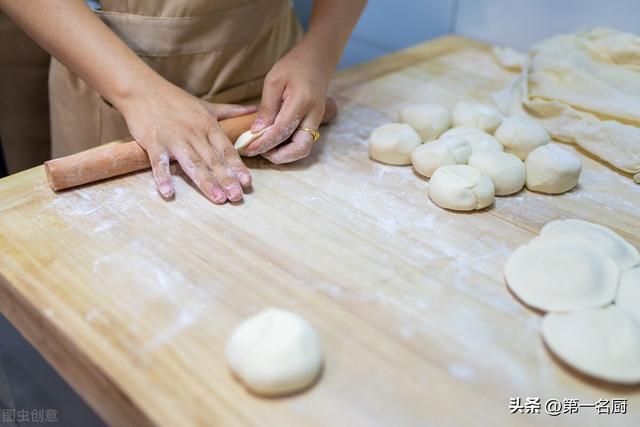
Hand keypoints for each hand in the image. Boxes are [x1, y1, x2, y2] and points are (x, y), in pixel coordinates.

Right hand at [119, 81, 255, 203]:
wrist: (141, 89)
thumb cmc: (175, 100)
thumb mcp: (206, 105)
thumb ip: (229, 111)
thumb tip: (253, 110)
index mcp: (208, 125)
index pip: (226, 149)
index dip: (237, 166)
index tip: (247, 183)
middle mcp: (194, 133)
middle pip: (213, 159)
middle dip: (226, 179)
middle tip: (236, 197)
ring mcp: (173, 138)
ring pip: (192, 163)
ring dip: (205, 182)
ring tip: (217, 198)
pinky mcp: (153, 142)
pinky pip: (159, 162)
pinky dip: (163, 177)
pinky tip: (168, 193)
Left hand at [242, 42, 334, 162]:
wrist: (318, 59)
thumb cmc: (294, 65)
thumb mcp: (274, 80)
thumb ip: (266, 108)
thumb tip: (256, 132)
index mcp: (302, 102)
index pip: (282, 131)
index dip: (264, 143)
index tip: (248, 148)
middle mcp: (313, 115)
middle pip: (300, 148)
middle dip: (279, 156)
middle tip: (259, 153)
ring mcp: (317, 121)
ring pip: (304, 149)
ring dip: (285, 155)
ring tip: (265, 149)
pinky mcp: (315, 123)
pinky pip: (303, 142)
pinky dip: (289, 148)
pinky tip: (274, 143)